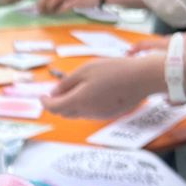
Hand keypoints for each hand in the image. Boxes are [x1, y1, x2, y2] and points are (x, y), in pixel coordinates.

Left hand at [37, 0, 100, 14]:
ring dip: (49, 9)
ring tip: (49, 14)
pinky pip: (62, 7)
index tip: (39, 8)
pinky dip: (59, 11)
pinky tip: (59, 13)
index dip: (41, 0)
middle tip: (41, 13)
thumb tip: (46, 2)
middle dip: (42, 5)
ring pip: (52, 0)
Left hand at [46, 55, 164, 119]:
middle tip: (57, 91)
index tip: (42, 96)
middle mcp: (87, 112)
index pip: (54, 107)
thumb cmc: (114, 70)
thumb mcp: (85, 70)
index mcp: (78, 100)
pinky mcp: (109, 115)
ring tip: (77, 88)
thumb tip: (53, 93)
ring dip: (71, 104)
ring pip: (77, 114)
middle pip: (64, 113)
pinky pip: (90, 113)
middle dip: (57, 104)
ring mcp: (99, 115)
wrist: (143, 78)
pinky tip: (92, 93)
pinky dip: (84, 106)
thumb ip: (67, 83)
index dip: (45, 102)